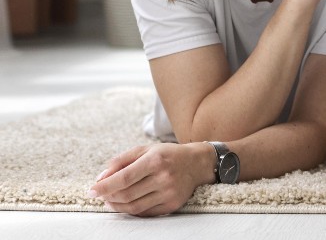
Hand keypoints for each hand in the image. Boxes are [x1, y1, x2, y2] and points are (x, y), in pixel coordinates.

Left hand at [88, 142, 211, 216]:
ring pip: (134, 207)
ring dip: (117, 206)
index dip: (104, 186)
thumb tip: (101, 178)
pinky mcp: (173, 205)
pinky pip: (145, 212)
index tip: (91, 190)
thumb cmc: (168, 155)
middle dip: (108, 196)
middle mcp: (164, 177)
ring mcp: (169, 193)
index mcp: (155, 160)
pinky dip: (131, 210)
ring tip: (110, 201)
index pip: (123, 178)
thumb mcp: (145, 149)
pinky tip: (126, 204)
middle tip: (100, 195)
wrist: (197, 163)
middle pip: (126, 194)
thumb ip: (121, 161)